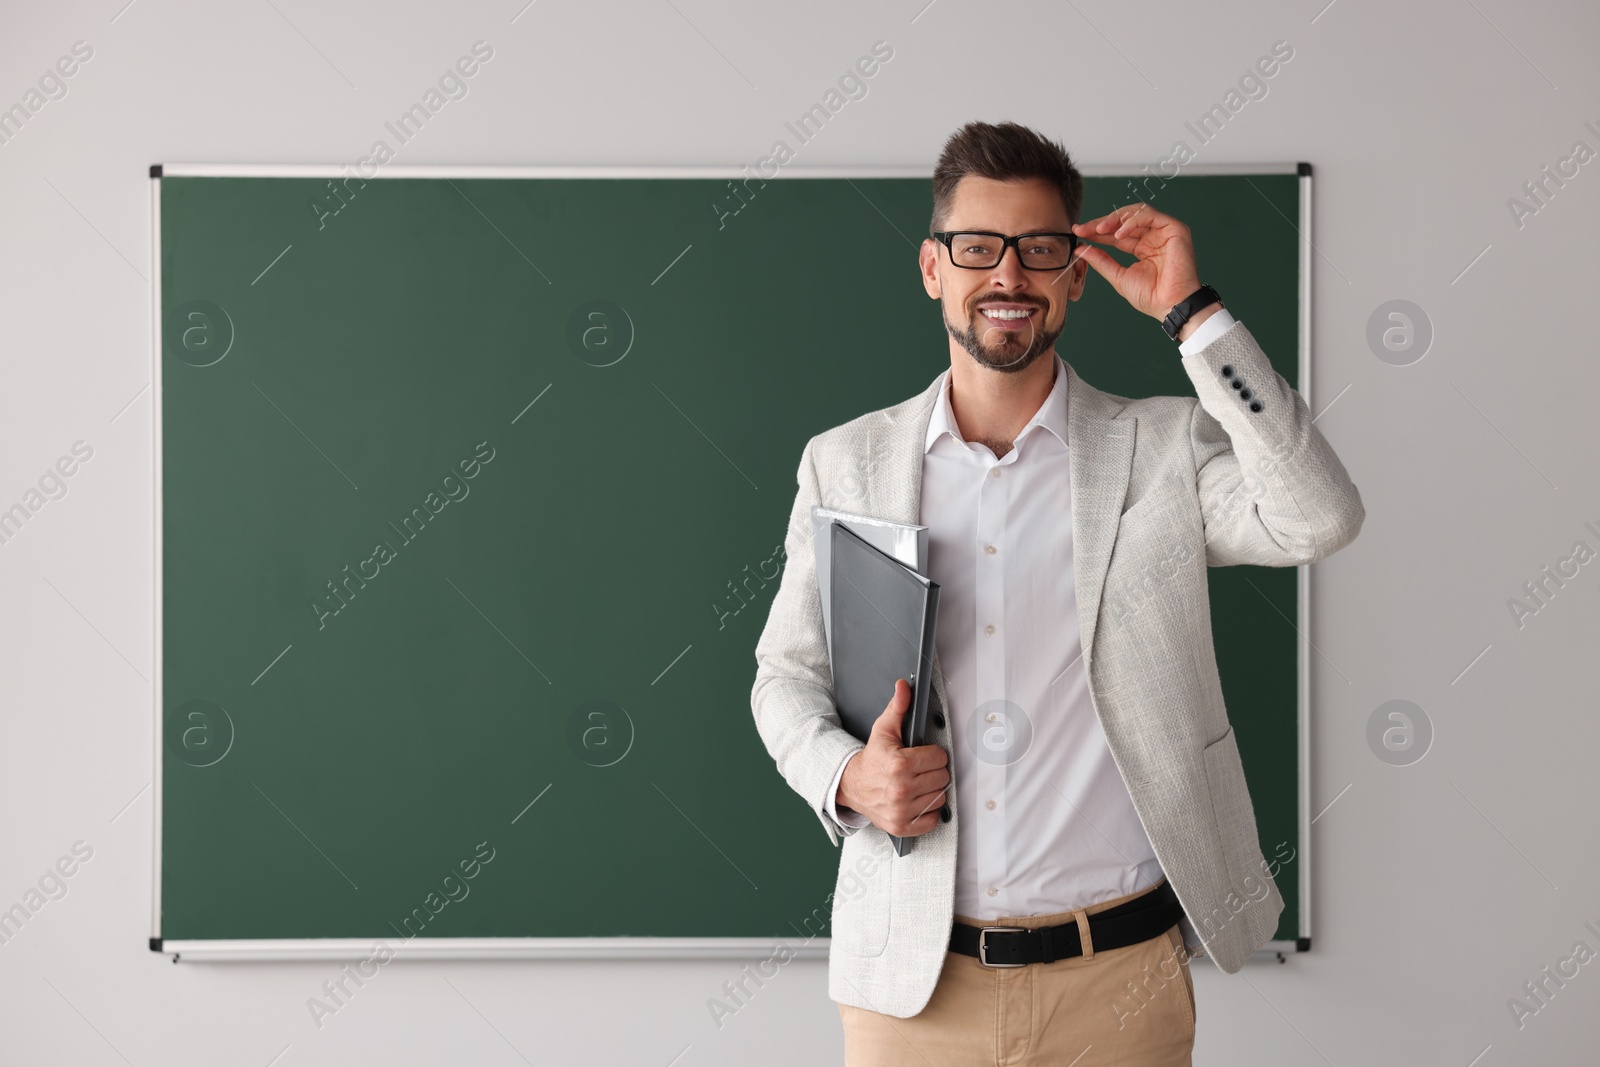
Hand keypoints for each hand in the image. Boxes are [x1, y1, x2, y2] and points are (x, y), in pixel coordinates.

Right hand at [837, 678, 949, 836]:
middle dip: (932, 772)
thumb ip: (898, 707)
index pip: (940, 758)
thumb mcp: (883, 730)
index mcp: (900, 764)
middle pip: (942, 778)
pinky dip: (927, 812)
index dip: (932, 754)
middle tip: (918, 770)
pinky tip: (916, 801)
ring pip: (940, 798)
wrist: (851, 785)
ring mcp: (902, 810)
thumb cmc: (872, 759)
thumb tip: (904, 686)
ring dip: (931, 791)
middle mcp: (901, 789)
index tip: (922, 755)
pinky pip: (933, 819)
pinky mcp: (902, 826)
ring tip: (916, 784)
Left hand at [1070, 204, 1209, 324]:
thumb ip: (1101, 261)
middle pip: (1124, 221)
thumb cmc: (1151, 296)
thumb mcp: (1118, 276)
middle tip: (1083, 228)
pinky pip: (1150, 215)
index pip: (1116, 234)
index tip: (1078, 232)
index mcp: (1142, 248)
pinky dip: (1132, 221)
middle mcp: (1153, 237)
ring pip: (1136, 213)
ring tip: (1099, 229)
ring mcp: (1163, 232)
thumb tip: (1081, 248)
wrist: (1170, 305)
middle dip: (1101, 223)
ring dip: (1115, 219)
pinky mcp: (1174, 228)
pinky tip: (1118, 234)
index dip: (1097, 232)